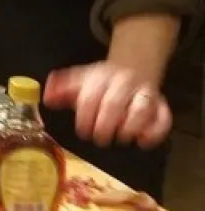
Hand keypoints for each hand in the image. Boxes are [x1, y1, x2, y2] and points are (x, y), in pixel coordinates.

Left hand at [45, 61, 170, 148]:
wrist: (133, 69)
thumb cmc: (101, 82)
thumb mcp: (80, 80)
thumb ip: (62, 89)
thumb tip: (47, 98)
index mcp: (101, 76)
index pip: (91, 95)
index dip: (85, 115)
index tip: (82, 131)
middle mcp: (124, 82)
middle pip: (114, 103)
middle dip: (104, 124)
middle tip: (98, 139)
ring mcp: (144, 93)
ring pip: (141, 109)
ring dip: (130, 127)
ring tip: (119, 137)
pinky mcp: (161, 105)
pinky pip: (163, 118)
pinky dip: (155, 132)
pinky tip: (142, 141)